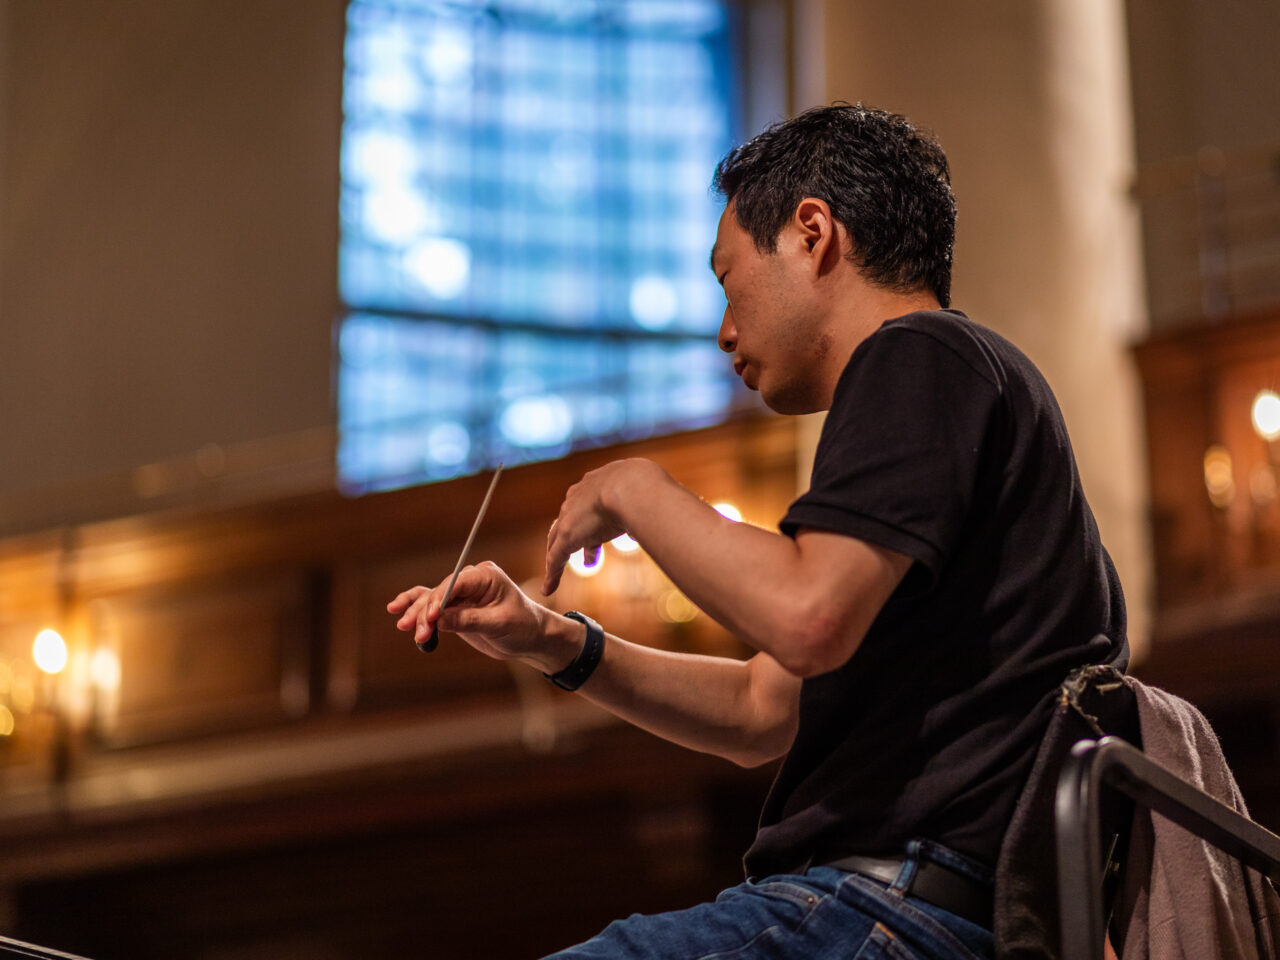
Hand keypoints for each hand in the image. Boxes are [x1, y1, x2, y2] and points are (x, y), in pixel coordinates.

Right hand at [387, 561, 547, 663]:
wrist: (531, 638)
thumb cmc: (523, 626)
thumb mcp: (499, 624)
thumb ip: (469, 620)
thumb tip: (440, 620)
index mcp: (485, 576)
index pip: (455, 583)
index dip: (439, 599)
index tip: (430, 617)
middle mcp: (471, 580)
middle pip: (439, 593)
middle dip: (426, 612)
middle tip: (418, 632)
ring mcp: (461, 594)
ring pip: (431, 599)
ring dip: (418, 613)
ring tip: (404, 626)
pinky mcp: (455, 607)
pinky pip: (432, 605)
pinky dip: (416, 608)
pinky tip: (397, 609)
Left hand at [543, 458, 664, 594]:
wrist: (633, 486)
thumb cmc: (648, 488)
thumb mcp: (650, 494)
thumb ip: (655, 506)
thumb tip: (673, 514)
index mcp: (598, 484)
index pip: (589, 504)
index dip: (593, 521)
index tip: (599, 533)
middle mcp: (579, 497)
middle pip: (569, 520)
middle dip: (574, 537)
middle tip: (583, 555)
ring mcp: (571, 517)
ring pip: (557, 540)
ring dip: (558, 557)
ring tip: (559, 573)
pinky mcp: (567, 536)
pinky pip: (555, 558)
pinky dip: (552, 574)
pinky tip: (550, 589)